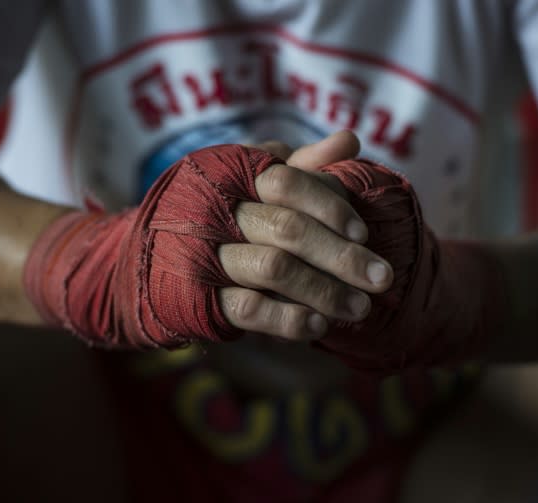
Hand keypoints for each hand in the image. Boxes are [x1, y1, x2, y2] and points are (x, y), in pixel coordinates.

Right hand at [218, 131, 393, 341]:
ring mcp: (208, 255)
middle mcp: (221, 212)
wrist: (155, 252)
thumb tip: (352, 140)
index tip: (363, 232)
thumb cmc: (222, 209)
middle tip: (383, 278)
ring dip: (323, 291)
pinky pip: (247, 309)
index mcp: (237, 176)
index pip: (287, 183)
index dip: (328, 205)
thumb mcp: (255, 178)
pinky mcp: (200, 296)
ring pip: (273, 269)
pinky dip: (286, 320)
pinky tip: (319, 327)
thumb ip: (302, 164)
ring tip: (361, 307)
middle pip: (287, 229)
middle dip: (340, 255)